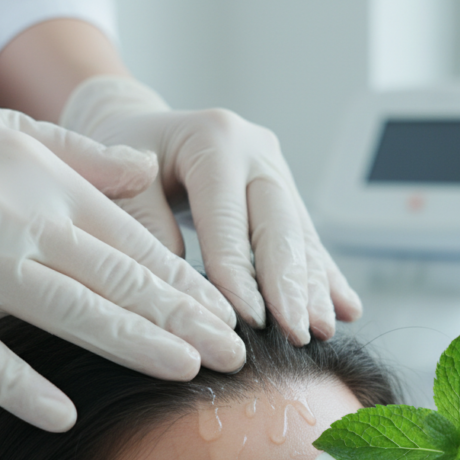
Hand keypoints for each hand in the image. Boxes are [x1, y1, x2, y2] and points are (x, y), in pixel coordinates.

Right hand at [0, 66, 244, 431]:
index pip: (131, 240)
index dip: (182, 281)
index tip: (224, 313)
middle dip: (181, 318)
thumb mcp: (9, 129)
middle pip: (115, 279)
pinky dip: (20, 386)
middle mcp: (18, 221)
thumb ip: (83, 157)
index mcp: (45, 183)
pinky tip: (63, 415)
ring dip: (132, 344)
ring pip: (67, 311)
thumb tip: (149, 172)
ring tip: (187, 370)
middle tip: (233, 354)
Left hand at [60, 76, 362, 345]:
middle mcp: (255, 150)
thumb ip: (143, 225)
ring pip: (300, 234)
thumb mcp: (112, 182)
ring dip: (314, 287)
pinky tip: (347, 308)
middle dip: (291, 284)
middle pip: (280, 223)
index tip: (249, 321)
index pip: (228, 219)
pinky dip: (323, 276)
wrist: (142, 127)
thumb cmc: (121, 158)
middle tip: (299, 332)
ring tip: (323, 330)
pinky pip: (306, 238)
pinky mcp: (283, 191)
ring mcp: (275, 169)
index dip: (239, 273)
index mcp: (214, 139)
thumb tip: (179, 285)